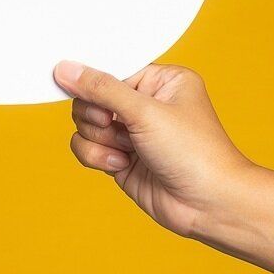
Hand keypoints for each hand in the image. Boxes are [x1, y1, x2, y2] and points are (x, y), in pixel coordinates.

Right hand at [53, 61, 254, 238]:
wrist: (208, 205)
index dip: (96, 84)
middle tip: (116, 125)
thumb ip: (102, 88)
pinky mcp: (120, 157)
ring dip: (100, 140)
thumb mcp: (145, 112)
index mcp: (161, 81)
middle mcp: (145, 104)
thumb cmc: (194, 153)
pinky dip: (97, 157)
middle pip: (91, 97)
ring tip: (127, 150)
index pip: (111, 70)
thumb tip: (65, 69)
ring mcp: (131, 132)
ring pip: (84, 124)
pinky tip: (122, 165)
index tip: (97, 99)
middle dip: (98, 117)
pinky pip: (86, 147)